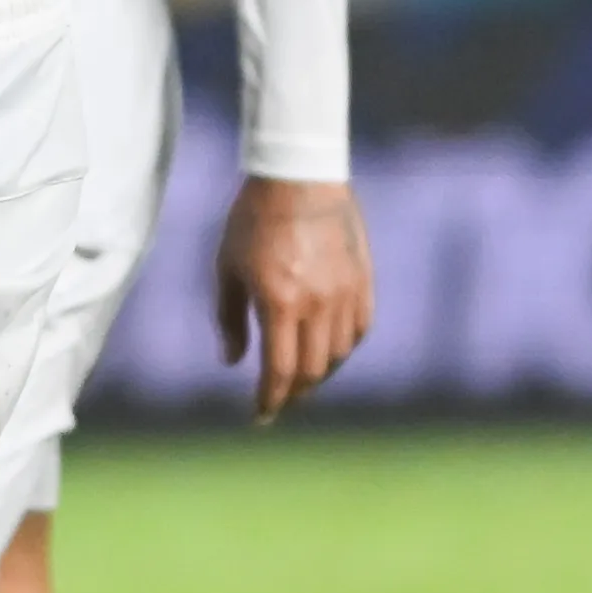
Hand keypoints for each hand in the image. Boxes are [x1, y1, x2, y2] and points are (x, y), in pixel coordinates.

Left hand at [215, 177, 374, 420]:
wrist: (298, 174)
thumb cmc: (253, 220)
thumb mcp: (227, 267)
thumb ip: (230, 319)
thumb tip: (232, 363)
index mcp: (280, 302)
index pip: (279, 372)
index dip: (269, 402)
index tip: (260, 417)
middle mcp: (318, 303)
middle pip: (312, 371)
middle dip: (293, 393)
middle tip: (280, 400)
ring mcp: (345, 292)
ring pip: (338, 354)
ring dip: (319, 373)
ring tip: (302, 376)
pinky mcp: (363, 279)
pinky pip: (359, 329)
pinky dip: (343, 347)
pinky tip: (329, 349)